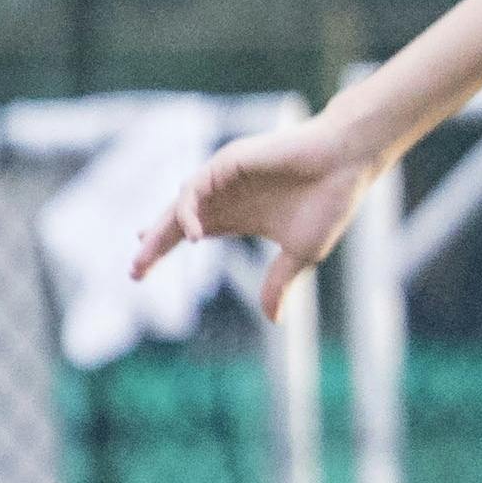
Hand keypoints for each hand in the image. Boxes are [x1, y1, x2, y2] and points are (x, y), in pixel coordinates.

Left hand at [132, 116, 375, 316]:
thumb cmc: (330, 201)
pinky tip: (192, 235)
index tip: (140, 275)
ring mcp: (224, 178)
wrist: (347, 163)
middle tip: (134, 271)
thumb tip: (272, 321)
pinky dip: (189, 211)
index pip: (193, 233)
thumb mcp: (300, 253)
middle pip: (178, 222)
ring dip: (161, 230)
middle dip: (154, 245)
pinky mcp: (228, 162)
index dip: (165, 251)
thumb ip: (279, 283)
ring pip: (181, 205)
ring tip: (143, 253)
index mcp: (240, 216)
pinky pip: (196, 188)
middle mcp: (227, 196)